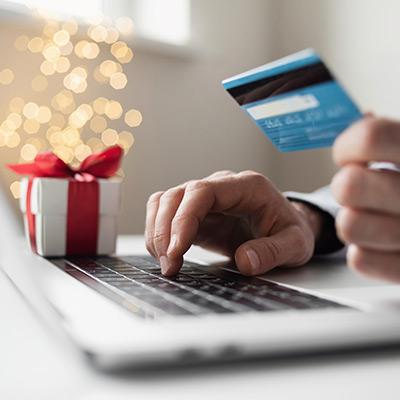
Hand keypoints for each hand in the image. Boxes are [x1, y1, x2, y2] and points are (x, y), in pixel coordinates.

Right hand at [145, 170, 321, 275]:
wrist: (286, 227)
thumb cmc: (291, 230)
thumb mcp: (296, 245)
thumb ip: (274, 252)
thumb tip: (245, 261)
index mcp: (247, 186)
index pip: (203, 191)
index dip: (184, 219)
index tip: (177, 250)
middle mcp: (222, 186)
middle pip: (177, 195)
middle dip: (165, 230)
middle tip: (170, 265)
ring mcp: (206, 198)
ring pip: (165, 201)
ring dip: (157, 231)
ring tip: (167, 264)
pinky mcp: (197, 213)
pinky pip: (166, 214)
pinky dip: (158, 232)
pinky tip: (166, 255)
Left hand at [331, 117, 399, 281]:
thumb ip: (385, 135)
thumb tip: (358, 117)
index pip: (372, 138)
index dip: (348, 146)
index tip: (347, 154)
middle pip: (350, 185)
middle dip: (344, 185)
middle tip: (356, 188)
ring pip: (349, 225)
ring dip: (351, 219)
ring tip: (369, 215)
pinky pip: (360, 260)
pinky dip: (361, 251)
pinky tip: (377, 241)